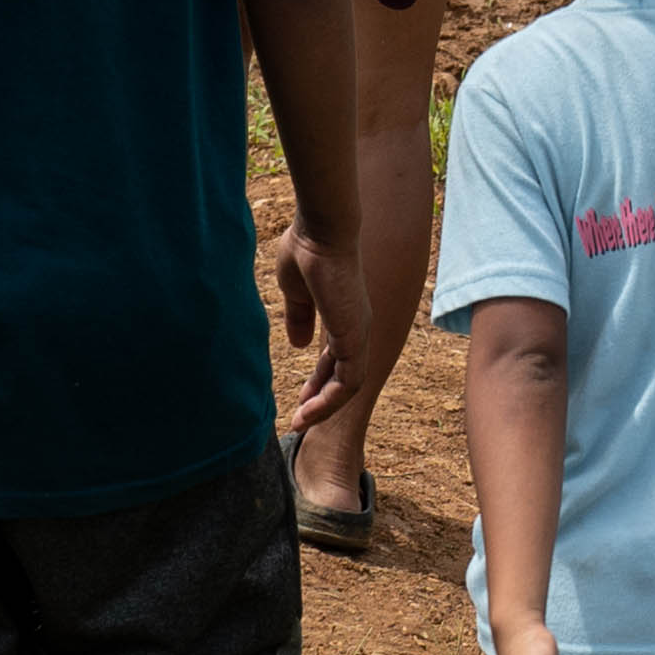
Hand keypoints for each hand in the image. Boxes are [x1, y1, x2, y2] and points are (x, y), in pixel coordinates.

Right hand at [276, 231, 360, 437]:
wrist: (320, 231)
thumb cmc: (306, 251)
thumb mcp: (296, 292)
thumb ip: (299, 317)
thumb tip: (299, 343)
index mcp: (344, 316)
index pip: (335, 360)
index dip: (318, 382)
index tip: (300, 399)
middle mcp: (357, 327)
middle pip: (344, 376)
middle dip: (322, 400)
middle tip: (300, 419)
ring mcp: (359, 333)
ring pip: (348, 385)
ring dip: (324, 407)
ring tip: (300, 422)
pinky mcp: (354, 337)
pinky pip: (347, 382)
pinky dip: (329, 400)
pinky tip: (307, 411)